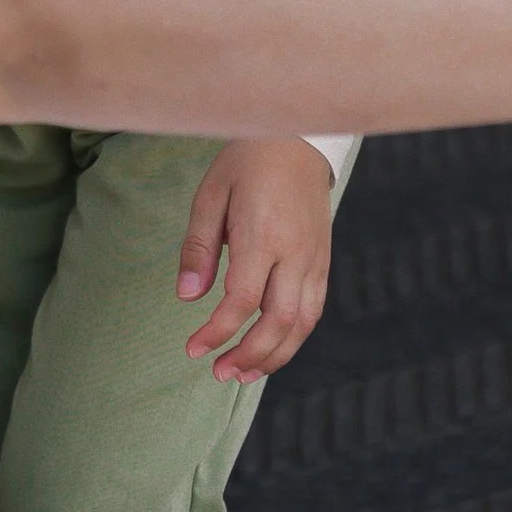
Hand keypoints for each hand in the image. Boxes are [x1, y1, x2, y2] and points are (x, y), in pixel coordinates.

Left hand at [177, 138, 334, 382]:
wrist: (299, 136)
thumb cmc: (247, 161)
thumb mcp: (211, 194)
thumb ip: (199, 248)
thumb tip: (188, 296)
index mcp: (264, 235)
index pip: (241, 301)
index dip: (216, 332)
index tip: (192, 349)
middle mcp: (296, 252)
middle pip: (279, 322)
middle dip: (249, 356)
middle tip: (219, 373)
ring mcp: (316, 258)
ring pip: (303, 323)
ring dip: (274, 356)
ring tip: (244, 374)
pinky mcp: (324, 260)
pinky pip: (314, 309)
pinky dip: (294, 337)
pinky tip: (271, 349)